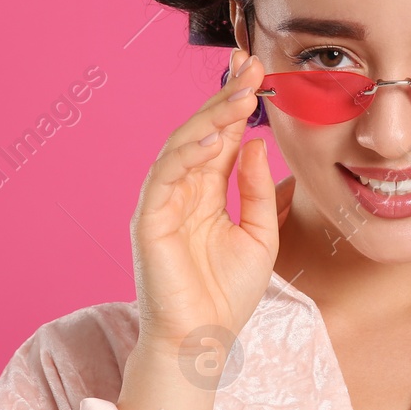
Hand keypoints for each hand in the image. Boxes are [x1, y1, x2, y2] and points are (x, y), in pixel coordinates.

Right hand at [129, 47, 290, 361]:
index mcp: (206, 193)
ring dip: (209, 118)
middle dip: (224, 99)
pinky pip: (164, 177)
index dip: (236, 105)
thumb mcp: (261, 235)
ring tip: (239, 95)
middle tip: (249, 68)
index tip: (257, 71)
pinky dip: (186, 154)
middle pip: (200, 133)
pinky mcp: (149, 221)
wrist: (205, 341)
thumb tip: (255, 143)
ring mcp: (162, 204)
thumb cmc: (229, 295)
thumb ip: (256, 189)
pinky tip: (213, 136)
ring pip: (180, 147)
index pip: (220, 138)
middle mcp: (182, 192)